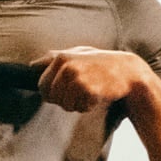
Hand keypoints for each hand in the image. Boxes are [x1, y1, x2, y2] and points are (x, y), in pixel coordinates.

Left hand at [33, 47, 150, 112]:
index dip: (51, 93)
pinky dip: (87, 106)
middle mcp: (67, 67)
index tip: (64, 90)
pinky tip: (97, 96)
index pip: (41, 85)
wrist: (128, 71)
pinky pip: (80, 108)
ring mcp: (78, 79)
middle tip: (79, 92)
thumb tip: (32, 65)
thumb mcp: (78, 53)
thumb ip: (54, 57)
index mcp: (61, 58)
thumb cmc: (101, 63)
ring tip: (89, 92)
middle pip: (51, 97)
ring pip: (65, 105)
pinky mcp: (89, 91)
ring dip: (76, 104)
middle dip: (63, 99)